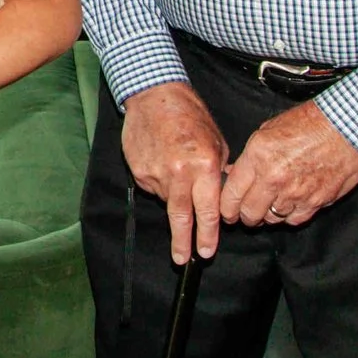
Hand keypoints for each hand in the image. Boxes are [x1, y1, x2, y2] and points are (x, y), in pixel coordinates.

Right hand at [121, 81, 230, 264]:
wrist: (155, 97)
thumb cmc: (191, 116)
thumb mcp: (217, 143)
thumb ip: (217, 174)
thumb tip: (219, 199)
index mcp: (204, 166)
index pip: (208, 211)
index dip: (208, 234)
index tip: (206, 251)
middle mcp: (180, 174)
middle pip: (181, 218)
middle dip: (184, 242)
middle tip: (184, 260)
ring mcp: (156, 174)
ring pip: (167, 200)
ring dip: (174, 196)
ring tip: (175, 170)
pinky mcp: (139, 171)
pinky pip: (152, 187)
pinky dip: (160, 182)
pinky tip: (162, 161)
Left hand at [222, 101, 357, 228]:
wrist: (346, 127)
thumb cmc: (308, 124)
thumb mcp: (268, 131)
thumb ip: (249, 158)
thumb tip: (234, 175)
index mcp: (258, 157)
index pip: (231, 195)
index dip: (226, 208)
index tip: (227, 211)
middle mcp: (274, 178)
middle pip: (249, 214)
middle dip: (245, 216)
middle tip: (246, 213)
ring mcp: (296, 192)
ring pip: (271, 219)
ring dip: (268, 215)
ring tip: (269, 206)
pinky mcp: (316, 202)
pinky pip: (294, 220)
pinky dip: (289, 216)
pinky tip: (289, 206)